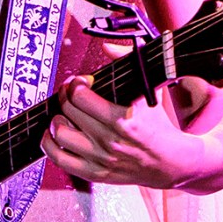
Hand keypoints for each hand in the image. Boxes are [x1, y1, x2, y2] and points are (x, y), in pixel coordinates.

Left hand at [40, 76, 212, 189]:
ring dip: (56, 120)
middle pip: (69, 111)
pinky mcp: (96, 174)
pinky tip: (53, 134)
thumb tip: (107, 47)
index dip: (75, 83)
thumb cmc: (160, 124)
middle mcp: (111, 141)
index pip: (81, 96)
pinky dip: (49, 145)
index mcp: (125, 119)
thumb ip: (130, 61)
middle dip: (65, 96)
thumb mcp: (150, 89)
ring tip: (63, 113)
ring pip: (60, 135)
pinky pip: (61, 160)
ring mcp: (102, 160)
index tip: (79, 81)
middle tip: (69, 93)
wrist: (173, 162)